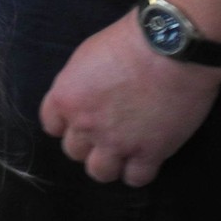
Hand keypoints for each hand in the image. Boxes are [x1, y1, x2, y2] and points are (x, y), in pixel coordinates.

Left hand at [40, 11, 220, 186]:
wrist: (169, 49)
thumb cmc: (127, 42)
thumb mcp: (86, 57)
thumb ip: (78, 83)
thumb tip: (82, 96)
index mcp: (65, 98)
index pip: (51, 125)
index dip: (66, 124)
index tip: (79, 120)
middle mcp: (85, 125)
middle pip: (74, 151)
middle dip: (87, 143)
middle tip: (105, 133)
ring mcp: (117, 142)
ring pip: (100, 172)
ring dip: (109, 163)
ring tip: (122, 152)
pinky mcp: (150, 153)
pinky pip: (136, 178)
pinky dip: (138, 172)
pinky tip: (145, 159)